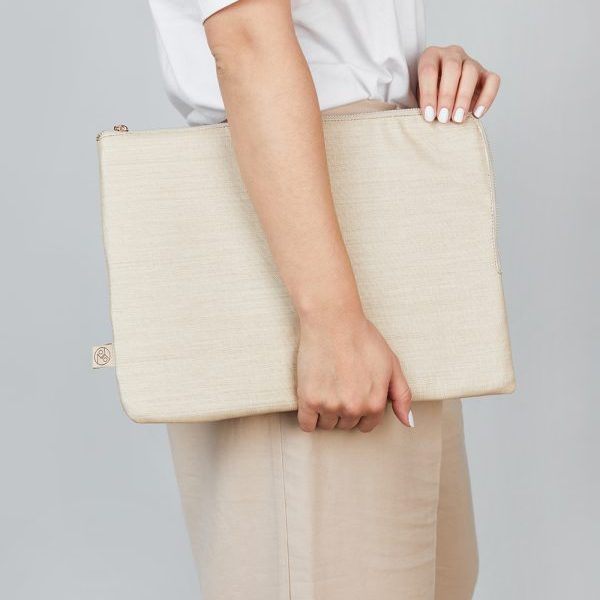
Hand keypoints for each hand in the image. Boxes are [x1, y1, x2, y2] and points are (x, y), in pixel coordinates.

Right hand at [296, 310, 413, 431]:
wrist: (333, 321)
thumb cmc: (362, 338)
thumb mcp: (392, 365)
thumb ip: (402, 396)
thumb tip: (408, 422)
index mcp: (375, 404)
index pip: (367, 424)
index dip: (361, 409)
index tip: (354, 393)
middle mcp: (353, 408)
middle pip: (346, 425)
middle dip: (344, 410)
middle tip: (340, 385)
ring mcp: (330, 405)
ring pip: (327, 424)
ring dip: (326, 412)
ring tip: (327, 386)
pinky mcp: (308, 399)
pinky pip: (306, 425)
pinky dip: (308, 418)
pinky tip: (311, 402)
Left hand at [417, 45, 500, 123]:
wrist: (442, 100)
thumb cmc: (428, 99)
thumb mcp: (417, 98)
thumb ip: (421, 103)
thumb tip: (427, 116)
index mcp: (431, 56)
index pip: (429, 70)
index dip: (428, 94)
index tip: (429, 115)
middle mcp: (452, 54)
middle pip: (452, 68)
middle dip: (447, 95)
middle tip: (443, 118)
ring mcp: (470, 62)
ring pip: (471, 72)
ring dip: (464, 97)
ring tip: (457, 118)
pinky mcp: (485, 74)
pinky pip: (492, 81)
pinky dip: (487, 97)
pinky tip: (477, 114)